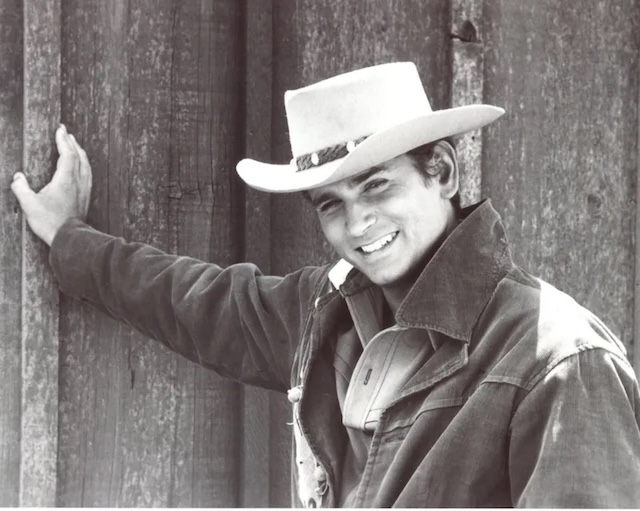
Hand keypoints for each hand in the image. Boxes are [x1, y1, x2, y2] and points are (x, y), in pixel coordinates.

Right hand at [11, 124, 91, 245]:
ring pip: (86, 165)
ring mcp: (84, 189)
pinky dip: (84, 164)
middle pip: (78, 156)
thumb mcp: (29, 204)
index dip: (63, 141)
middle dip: (72, 142)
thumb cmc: (50, 222)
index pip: (67, 154)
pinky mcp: (86, 197)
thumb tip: (17, 178)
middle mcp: (78, 182)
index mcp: (66, 180)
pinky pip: (88, 174)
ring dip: (80, 152)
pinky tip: (83, 166)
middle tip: (66, 132)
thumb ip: (21, 188)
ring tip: (74, 144)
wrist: (69, 238)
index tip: (60, 130)